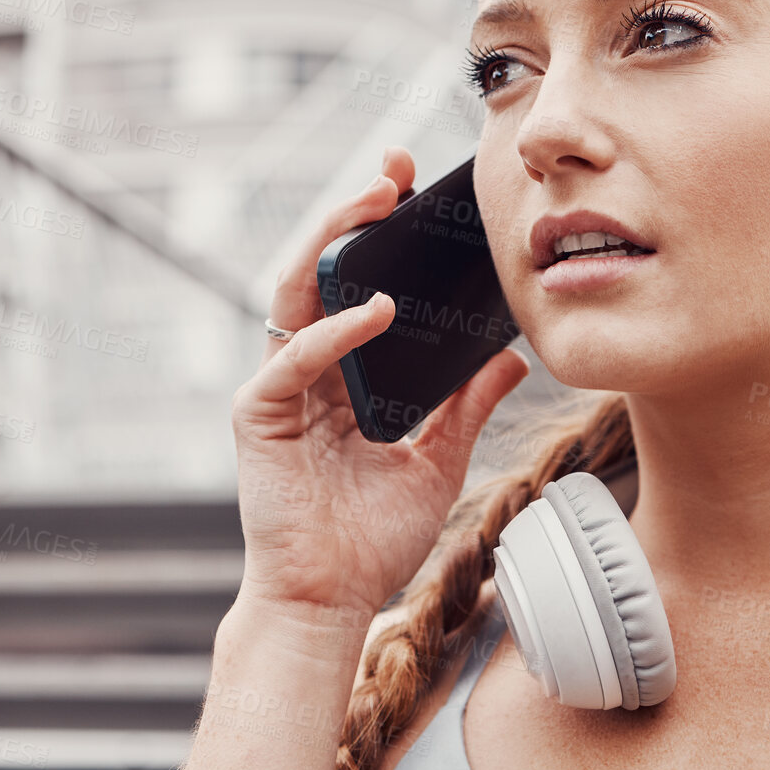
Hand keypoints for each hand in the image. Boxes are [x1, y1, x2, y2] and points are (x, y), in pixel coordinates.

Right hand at [229, 146, 529, 623]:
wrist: (330, 603)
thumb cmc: (372, 541)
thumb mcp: (438, 460)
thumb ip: (465, 407)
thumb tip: (510, 356)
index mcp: (340, 374)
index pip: (354, 282)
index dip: (376, 232)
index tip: (414, 188)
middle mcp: (304, 370)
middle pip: (320, 269)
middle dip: (352, 210)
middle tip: (393, 167)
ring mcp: (278, 388)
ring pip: (295, 291)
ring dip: (334, 240)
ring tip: (377, 201)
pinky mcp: (260, 416)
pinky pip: (293, 359)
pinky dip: (334, 332)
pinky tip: (376, 312)